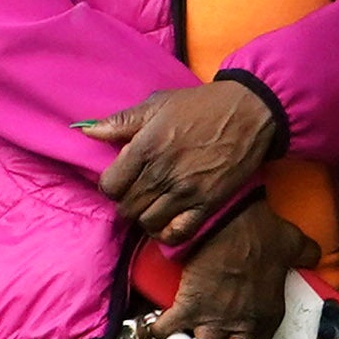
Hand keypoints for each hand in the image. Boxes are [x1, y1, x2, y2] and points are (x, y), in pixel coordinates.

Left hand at [81, 80, 279, 246]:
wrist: (250, 111)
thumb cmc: (202, 105)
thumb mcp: (159, 103)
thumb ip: (121, 120)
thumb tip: (88, 132)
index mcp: (145, 147)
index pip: (110, 186)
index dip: (113, 185)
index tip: (125, 178)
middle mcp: (161, 173)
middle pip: (126, 207)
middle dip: (129, 200)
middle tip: (141, 191)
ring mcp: (184, 192)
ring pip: (147, 222)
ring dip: (147, 216)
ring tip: (156, 204)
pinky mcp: (207, 204)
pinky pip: (175, 234)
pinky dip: (167, 233)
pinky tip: (169, 221)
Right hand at [146, 201, 317, 338]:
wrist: (228, 219)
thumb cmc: (261, 231)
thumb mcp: (293, 245)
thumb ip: (304, 254)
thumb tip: (312, 254)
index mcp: (267, 319)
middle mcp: (241, 328)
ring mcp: (213, 321)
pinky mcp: (187, 307)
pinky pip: (164, 332)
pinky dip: (154, 332)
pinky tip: (153, 327)